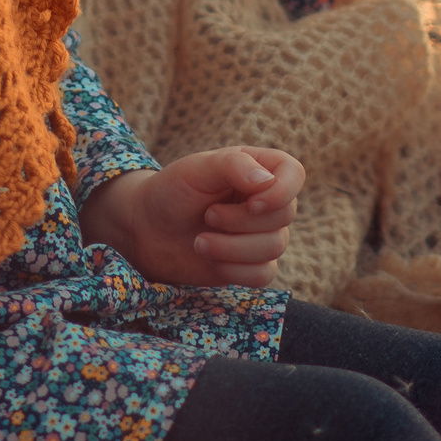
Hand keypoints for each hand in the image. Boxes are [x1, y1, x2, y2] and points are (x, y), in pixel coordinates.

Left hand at [80, 147, 304, 288]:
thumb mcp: (197, 168)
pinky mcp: (251, 265)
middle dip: (241, 222)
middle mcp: (265, 201)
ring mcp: (260, 234)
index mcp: (258, 168)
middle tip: (207, 216)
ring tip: (199, 240)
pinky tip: (209, 258)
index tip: (252, 203)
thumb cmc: (171, 190)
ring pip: (275, 248)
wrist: (146, 230)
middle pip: (284, 216)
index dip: (282, 192)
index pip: (294, 174)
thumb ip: (233, 165)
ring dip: (232, 248)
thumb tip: (267, 183)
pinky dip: (234, 270)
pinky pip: (264, 275)